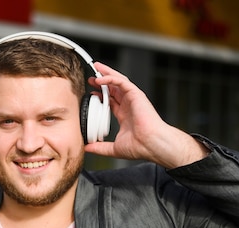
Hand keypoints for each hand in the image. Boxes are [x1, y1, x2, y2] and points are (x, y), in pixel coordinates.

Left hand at [85, 62, 208, 168]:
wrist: (151, 144)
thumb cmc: (140, 147)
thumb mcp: (114, 148)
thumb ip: (100, 148)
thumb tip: (87, 148)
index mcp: (125, 115)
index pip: (111, 101)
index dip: (101, 96)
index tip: (91, 94)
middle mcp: (129, 105)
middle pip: (114, 88)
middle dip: (102, 81)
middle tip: (91, 79)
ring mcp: (133, 99)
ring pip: (118, 81)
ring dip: (107, 74)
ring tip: (96, 68)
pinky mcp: (136, 94)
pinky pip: (122, 82)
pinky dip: (111, 78)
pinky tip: (100, 79)